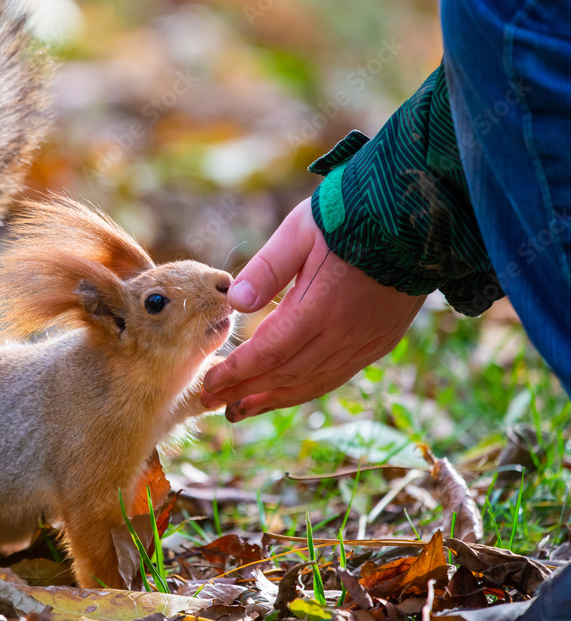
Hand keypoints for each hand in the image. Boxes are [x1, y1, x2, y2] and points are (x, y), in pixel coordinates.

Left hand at [201, 199, 425, 421]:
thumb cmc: (349, 216)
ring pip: (313, 383)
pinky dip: (306, 389)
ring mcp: (366, 341)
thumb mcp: (299, 231)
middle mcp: (344, 334)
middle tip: (212, 403)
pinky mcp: (380, 341)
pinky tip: (286, 392)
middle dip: (246, 392)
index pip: (268, 353)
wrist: (416, 217)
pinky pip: (337, 376)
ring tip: (242, 409)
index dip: (236, 373)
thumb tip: (235, 303)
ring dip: (274, 399)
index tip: (209, 384)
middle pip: (286, 375)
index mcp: (319, 307)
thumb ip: (266, 269)